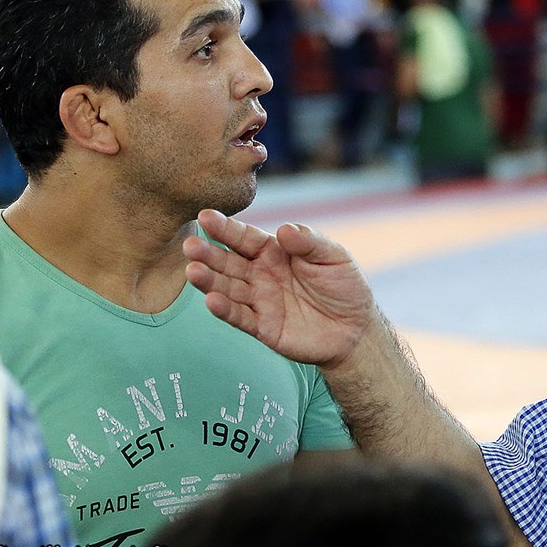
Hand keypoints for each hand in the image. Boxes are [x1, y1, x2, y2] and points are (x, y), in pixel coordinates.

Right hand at [183, 210, 381, 368]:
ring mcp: (260, 301)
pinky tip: (211, 301)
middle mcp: (261, 275)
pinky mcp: (263, 327)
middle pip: (228, 262)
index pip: (245, 238)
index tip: (205, 217)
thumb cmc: (345, 287)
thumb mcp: (333, 256)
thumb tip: (284, 228)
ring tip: (192, 271)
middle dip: (208, 253)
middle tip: (189, 245)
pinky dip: (225, 310)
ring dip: (209, 281)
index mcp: (275, 253)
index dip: (225, 228)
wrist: (356, 329)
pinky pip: (241, 317)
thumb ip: (309, 242)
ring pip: (228, 289)